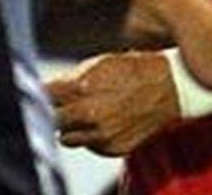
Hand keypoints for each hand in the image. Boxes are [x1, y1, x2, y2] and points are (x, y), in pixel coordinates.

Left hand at [48, 52, 178, 156]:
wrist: (170, 87)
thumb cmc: (135, 70)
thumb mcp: (99, 63)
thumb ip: (70, 79)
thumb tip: (47, 88)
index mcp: (83, 88)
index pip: (44, 96)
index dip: (42, 93)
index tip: (41, 93)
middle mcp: (90, 115)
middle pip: (52, 119)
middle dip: (55, 111)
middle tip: (63, 104)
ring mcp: (102, 134)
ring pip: (66, 137)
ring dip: (71, 126)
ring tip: (87, 112)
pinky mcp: (112, 148)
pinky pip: (88, 145)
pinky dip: (90, 136)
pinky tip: (103, 121)